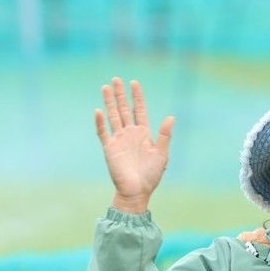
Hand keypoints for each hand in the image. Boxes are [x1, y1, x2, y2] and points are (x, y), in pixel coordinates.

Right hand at [95, 77, 174, 213]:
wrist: (137, 192)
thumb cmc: (151, 175)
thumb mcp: (161, 154)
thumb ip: (164, 135)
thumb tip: (170, 117)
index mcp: (143, 134)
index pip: (139, 110)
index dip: (137, 97)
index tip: (134, 83)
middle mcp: (130, 134)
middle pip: (124, 109)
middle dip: (120, 94)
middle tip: (116, 79)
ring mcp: (119, 140)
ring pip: (113, 116)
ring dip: (109, 102)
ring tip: (105, 87)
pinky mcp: (110, 149)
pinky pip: (103, 133)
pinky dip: (100, 123)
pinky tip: (98, 111)